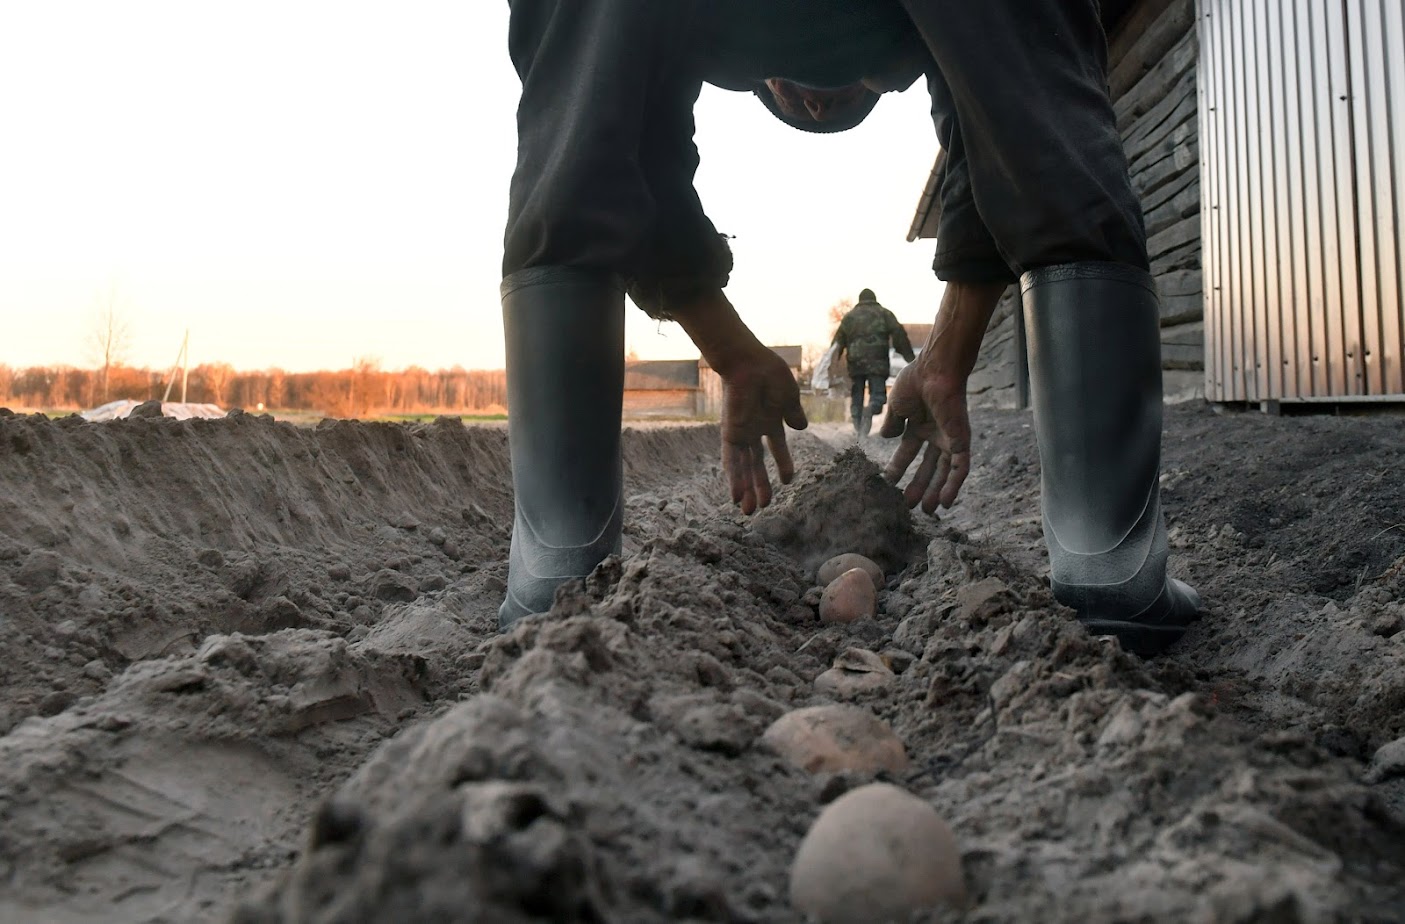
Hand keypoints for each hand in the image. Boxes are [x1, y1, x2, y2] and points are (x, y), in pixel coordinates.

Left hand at [719, 346, 808, 513]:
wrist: (749, 363)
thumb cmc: (769, 373)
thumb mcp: (788, 396)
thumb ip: (793, 413)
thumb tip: (802, 427)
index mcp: (770, 420)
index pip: (777, 448)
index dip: (784, 464)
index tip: (789, 481)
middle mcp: (754, 430)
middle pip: (756, 464)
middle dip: (760, 485)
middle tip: (764, 507)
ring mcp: (742, 433)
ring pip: (744, 467)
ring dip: (747, 489)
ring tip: (749, 511)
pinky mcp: (731, 434)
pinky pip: (732, 461)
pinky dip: (734, 479)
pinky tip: (736, 496)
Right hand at [879, 356, 972, 512]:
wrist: (934, 371)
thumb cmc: (916, 382)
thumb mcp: (897, 406)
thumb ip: (892, 423)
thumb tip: (885, 437)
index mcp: (919, 426)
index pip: (908, 453)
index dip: (898, 468)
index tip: (887, 483)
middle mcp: (936, 435)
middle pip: (928, 467)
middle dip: (918, 486)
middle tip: (908, 505)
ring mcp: (949, 439)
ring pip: (944, 472)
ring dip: (935, 491)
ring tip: (926, 511)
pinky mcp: (961, 441)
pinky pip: (960, 468)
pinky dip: (953, 486)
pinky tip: (944, 502)